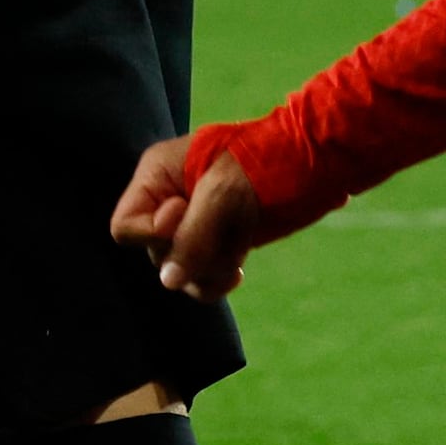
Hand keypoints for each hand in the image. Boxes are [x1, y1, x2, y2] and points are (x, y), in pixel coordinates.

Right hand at [111, 129, 281, 299]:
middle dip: (188, 257)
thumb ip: (191, 237)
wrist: (319, 162)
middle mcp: (170, 200)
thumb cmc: (268, 164)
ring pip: (179, 270)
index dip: (154, 234)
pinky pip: (202, 274)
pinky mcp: (220, 240)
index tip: (188, 215)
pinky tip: (238, 272)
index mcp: (158, 175)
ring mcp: (196, 222)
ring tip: (234, 266)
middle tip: (223, 240)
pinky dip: (217, 279)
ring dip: (205, 274)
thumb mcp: (224, 196)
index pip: (126, 226)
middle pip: (155, 252)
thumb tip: (167, 281)